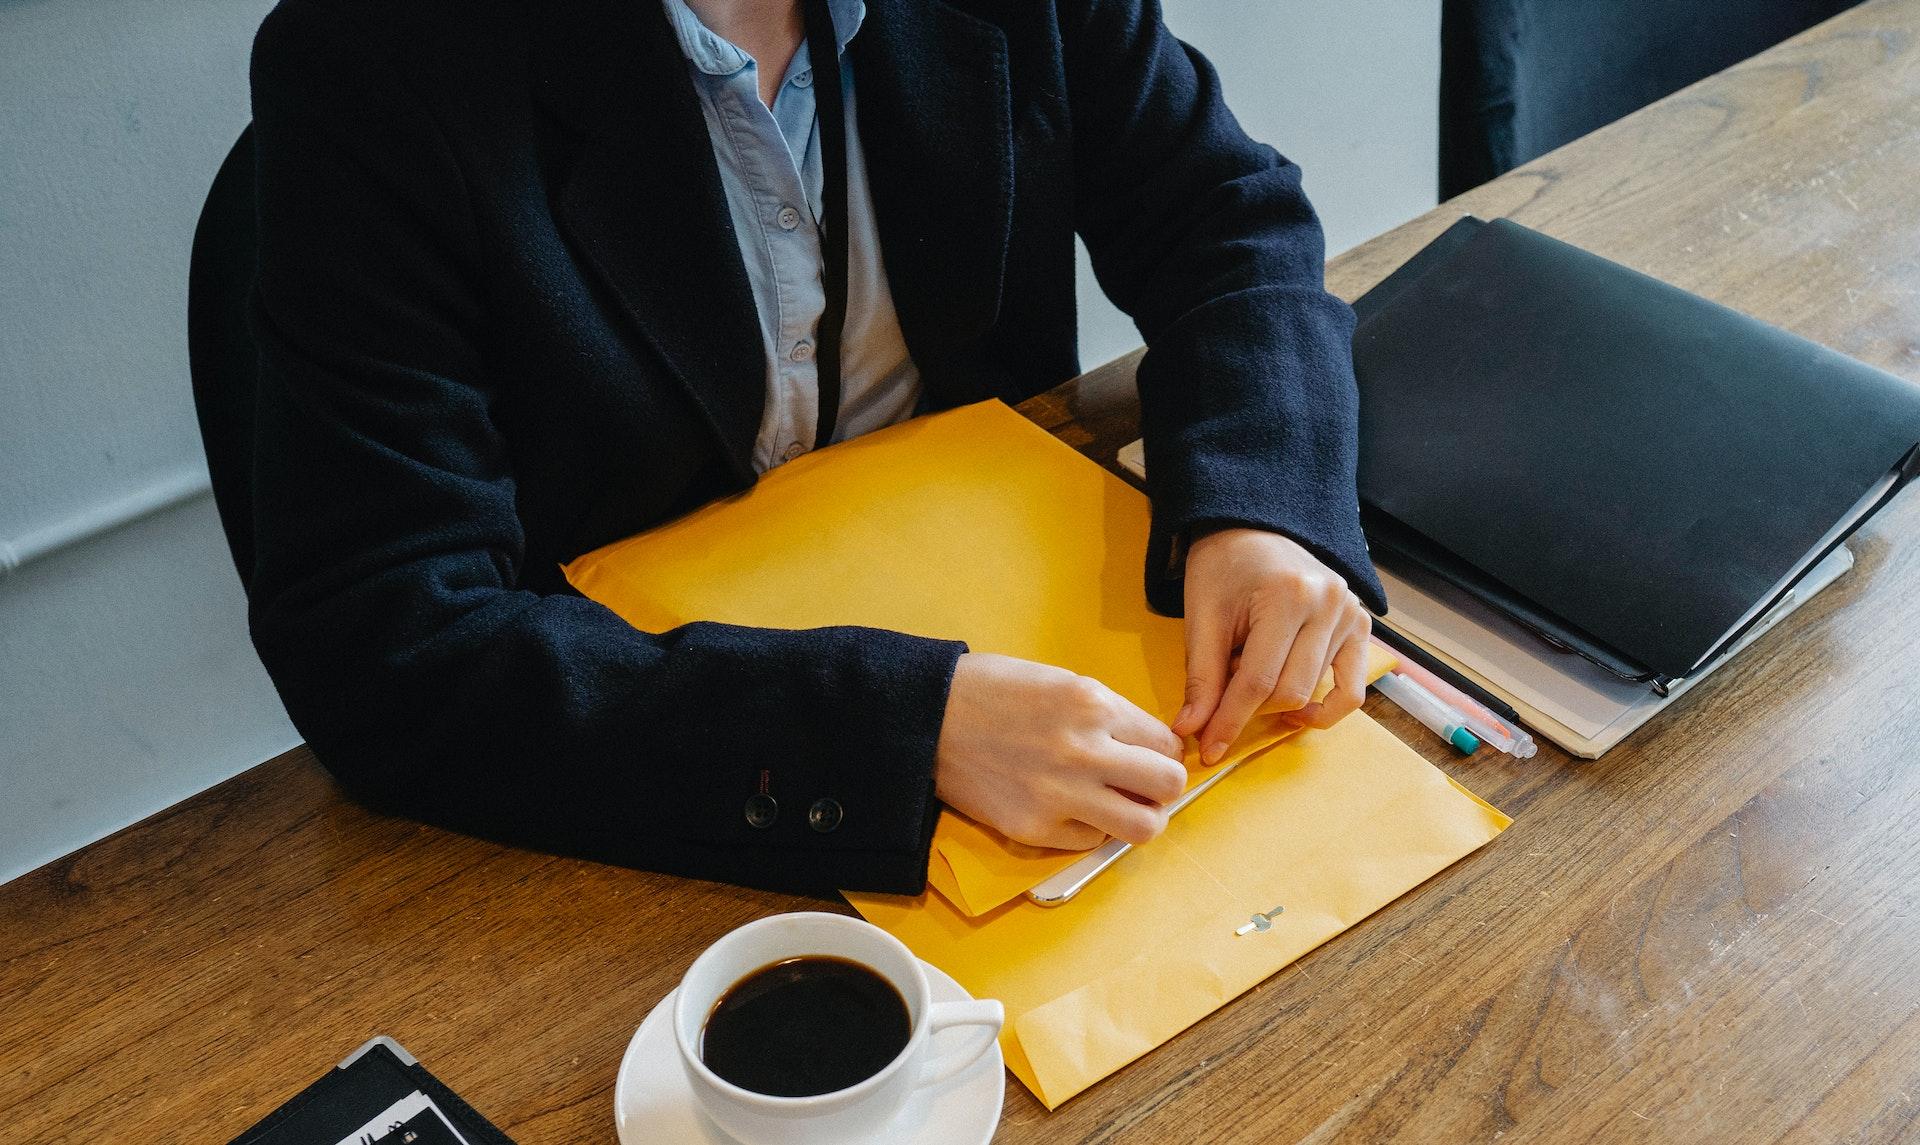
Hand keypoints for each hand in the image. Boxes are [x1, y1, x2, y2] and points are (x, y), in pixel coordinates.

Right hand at [935, 653, 1187, 849]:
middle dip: (1164, 786)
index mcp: (1093, 704)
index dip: (1164, 752)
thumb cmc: (994, 691)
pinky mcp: (1035, 828)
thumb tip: (1151, 749)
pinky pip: (1093, 842)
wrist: (929, 717)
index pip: (1166, 743)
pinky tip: (1072, 810)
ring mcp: (1060, 795)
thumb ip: (1110, 715)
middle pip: (1169, 785)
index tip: (1150, 756)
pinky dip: (1091, 829)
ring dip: (1140, 818)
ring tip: (1119, 807)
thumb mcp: (1063, 682)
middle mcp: (1084, 751)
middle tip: (1144, 784)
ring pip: (1144, 827)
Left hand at [1174, 528, 1370, 760]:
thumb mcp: (1202, 617)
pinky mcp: (1360, 625)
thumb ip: (1201, 677)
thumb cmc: (1222, 568)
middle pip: (1289, 691)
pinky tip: (1296, 711)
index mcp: (1288, 596)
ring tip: (1251, 680)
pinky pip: (1353, 687)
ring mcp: (1350, 614)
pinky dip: (1327, 708)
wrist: (1250, 529)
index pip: (1258, 681)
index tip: (1208, 750)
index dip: (1230, 721)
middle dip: (1250, 711)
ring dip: (1278, 701)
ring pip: (1314, 691)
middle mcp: (1328, 604)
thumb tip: (1190, 730)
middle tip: (1219, 708)